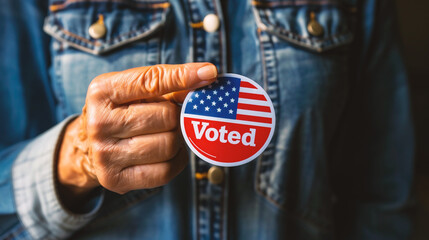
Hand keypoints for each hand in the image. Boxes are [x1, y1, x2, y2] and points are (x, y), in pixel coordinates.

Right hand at [58, 63, 216, 200]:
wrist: (86, 146)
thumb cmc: (120, 112)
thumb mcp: (133, 90)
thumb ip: (166, 82)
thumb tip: (206, 77)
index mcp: (102, 92)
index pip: (151, 81)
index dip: (182, 76)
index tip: (208, 73)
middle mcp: (99, 122)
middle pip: (167, 117)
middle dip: (176, 116)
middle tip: (170, 118)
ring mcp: (105, 154)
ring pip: (169, 145)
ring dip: (177, 139)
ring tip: (167, 134)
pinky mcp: (115, 179)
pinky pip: (166, 171)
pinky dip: (176, 161)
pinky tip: (169, 153)